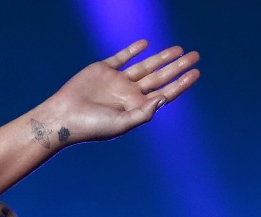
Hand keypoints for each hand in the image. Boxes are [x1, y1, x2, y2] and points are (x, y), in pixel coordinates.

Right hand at [37, 40, 199, 146]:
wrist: (64, 117)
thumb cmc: (92, 127)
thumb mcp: (120, 124)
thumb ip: (142, 114)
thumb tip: (162, 100)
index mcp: (136, 109)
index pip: (165, 94)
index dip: (181, 84)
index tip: (196, 73)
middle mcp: (130, 95)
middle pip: (160, 78)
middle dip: (177, 67)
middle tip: (195, 56)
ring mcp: (118, 82)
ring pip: (145, 66)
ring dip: (161, 58)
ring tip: (178, 49)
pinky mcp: (104, 70)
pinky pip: (122, 57)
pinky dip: (133, 50)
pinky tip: (145, 44)